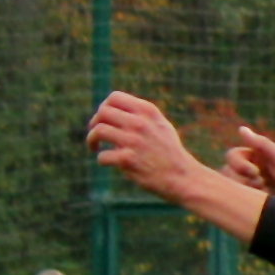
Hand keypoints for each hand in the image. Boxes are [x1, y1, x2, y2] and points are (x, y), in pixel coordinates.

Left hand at [85, 92, 218, 205]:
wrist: (183, 177)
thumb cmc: (169, 153)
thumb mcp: (161, 126)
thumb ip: (141, 115)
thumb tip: (114, 107)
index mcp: (148, 112)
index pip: (115, 97)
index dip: (104, 107)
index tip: (105, 120)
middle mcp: (141, 123)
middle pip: (102, 112)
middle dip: (94, 123)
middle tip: (98, 135)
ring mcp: (134, 141)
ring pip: (98, 130)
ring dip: (91, 140)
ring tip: (96, 147)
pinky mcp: (128, 160)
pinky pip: (103, 156)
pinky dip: (102, 160)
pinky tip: (110, 163)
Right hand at [224, 125, 274, 205]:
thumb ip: (261, 144)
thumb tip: (241, 128)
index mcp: (258, 157)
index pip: (232, 155)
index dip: (238, 163)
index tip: (255, 172)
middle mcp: (253, 170)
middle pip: (227, 170)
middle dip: (241, 178)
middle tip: (261, 183)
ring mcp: (253, 187)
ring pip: (231, 186)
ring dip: (244, 188)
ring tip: (264, 192)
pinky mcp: (256, 201)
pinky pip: (239, 199)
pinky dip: (248, 199)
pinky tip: (264, 201)